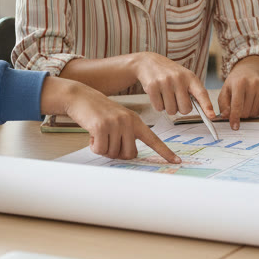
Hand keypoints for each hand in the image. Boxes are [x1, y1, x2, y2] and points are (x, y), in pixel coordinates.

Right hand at [62, 82, 180, 162]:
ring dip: (103, 148)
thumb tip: (130, 155)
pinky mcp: (102, 127)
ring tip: (99, 134)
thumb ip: (127, 136)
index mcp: (136, 121)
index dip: (165, 152)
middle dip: (117, 153)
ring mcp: (116, 124)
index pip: (154, 140)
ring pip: (113, 153)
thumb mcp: (118, 121)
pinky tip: (91, 134)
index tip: (177, 161)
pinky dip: (94, 146)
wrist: (81, 97)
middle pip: (129, 154)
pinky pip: (100, 149)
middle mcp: (129, 122)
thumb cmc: (99, 113)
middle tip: (107, 142)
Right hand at [133, 52, 215, 121]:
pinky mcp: (152, 87)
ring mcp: (165, 82)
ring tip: (165, 94)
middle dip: (180, 108)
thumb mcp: (184, 77)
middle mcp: (179, 79)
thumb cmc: (169, 73)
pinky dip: (158, 105)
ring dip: (168, 107)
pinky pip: (159, 108)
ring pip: (171, 111)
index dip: (207, 106)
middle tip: (175, 98)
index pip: (201, 93)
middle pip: (185, 109)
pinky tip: (157, 94)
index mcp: (190, 77)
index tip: (212, 116)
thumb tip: (204, 111)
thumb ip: (192, 91)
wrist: (148, 62)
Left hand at [219, 67, 258, 129]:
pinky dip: (256, 111)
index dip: (235, 118)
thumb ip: (223, 105)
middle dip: (240, 114)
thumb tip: (226, 116)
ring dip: (248, 113)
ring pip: (254, 113)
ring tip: (245, 103)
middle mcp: (253, 83)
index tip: (234, 127)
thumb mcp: (225, 91)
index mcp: (239, 82)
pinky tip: (253, 102)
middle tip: (238, 108)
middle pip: (246, 111)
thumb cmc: (235, 84)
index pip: (237, 105)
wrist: (249, 72)